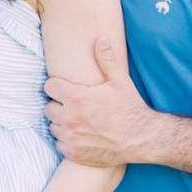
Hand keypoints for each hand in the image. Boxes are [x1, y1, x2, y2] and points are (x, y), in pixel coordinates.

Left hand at [44, 36, 156, 168]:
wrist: (143, 139)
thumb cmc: (130, 108)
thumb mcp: (120, 81)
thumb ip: (105, 59)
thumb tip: (100, 38)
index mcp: (77, 98)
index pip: (49, 87)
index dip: (58, 87)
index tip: (67, 90)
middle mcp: (70, 118)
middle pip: (48, 107)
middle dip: (59, 105)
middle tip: (75, 106)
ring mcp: (71, 137)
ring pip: (52, 126)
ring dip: (61, 123)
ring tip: (78, 121)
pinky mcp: (74, 153)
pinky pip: (58, 143)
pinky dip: (67, 141)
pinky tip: (81, 135)